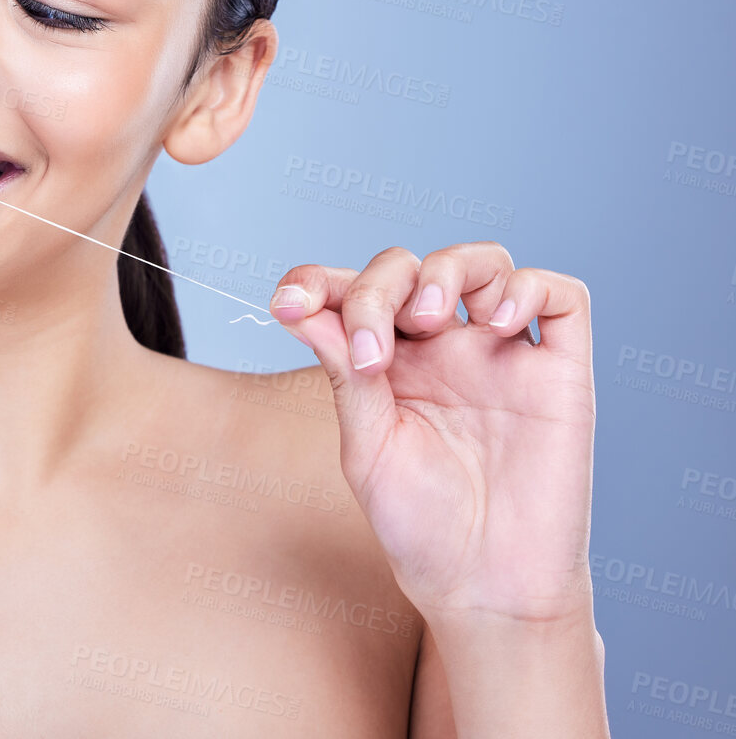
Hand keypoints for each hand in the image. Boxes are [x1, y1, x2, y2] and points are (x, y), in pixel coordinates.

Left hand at [269, 241, 595, 628]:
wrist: (485, 586)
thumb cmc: (422, 527)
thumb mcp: (367, 446)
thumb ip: (344, 373)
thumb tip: (300, 306)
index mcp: (388, 363)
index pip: (352, 292)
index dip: (316, 281)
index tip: (287, 302)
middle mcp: (444, 350)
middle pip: (409, 269)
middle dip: (378, 289)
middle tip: (372, 353)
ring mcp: (502, 356)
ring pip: (485, 262)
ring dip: (447, 270)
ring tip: (429, 319)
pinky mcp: (560, 373)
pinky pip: (563, 297)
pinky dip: (530, 288)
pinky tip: (498, 322)